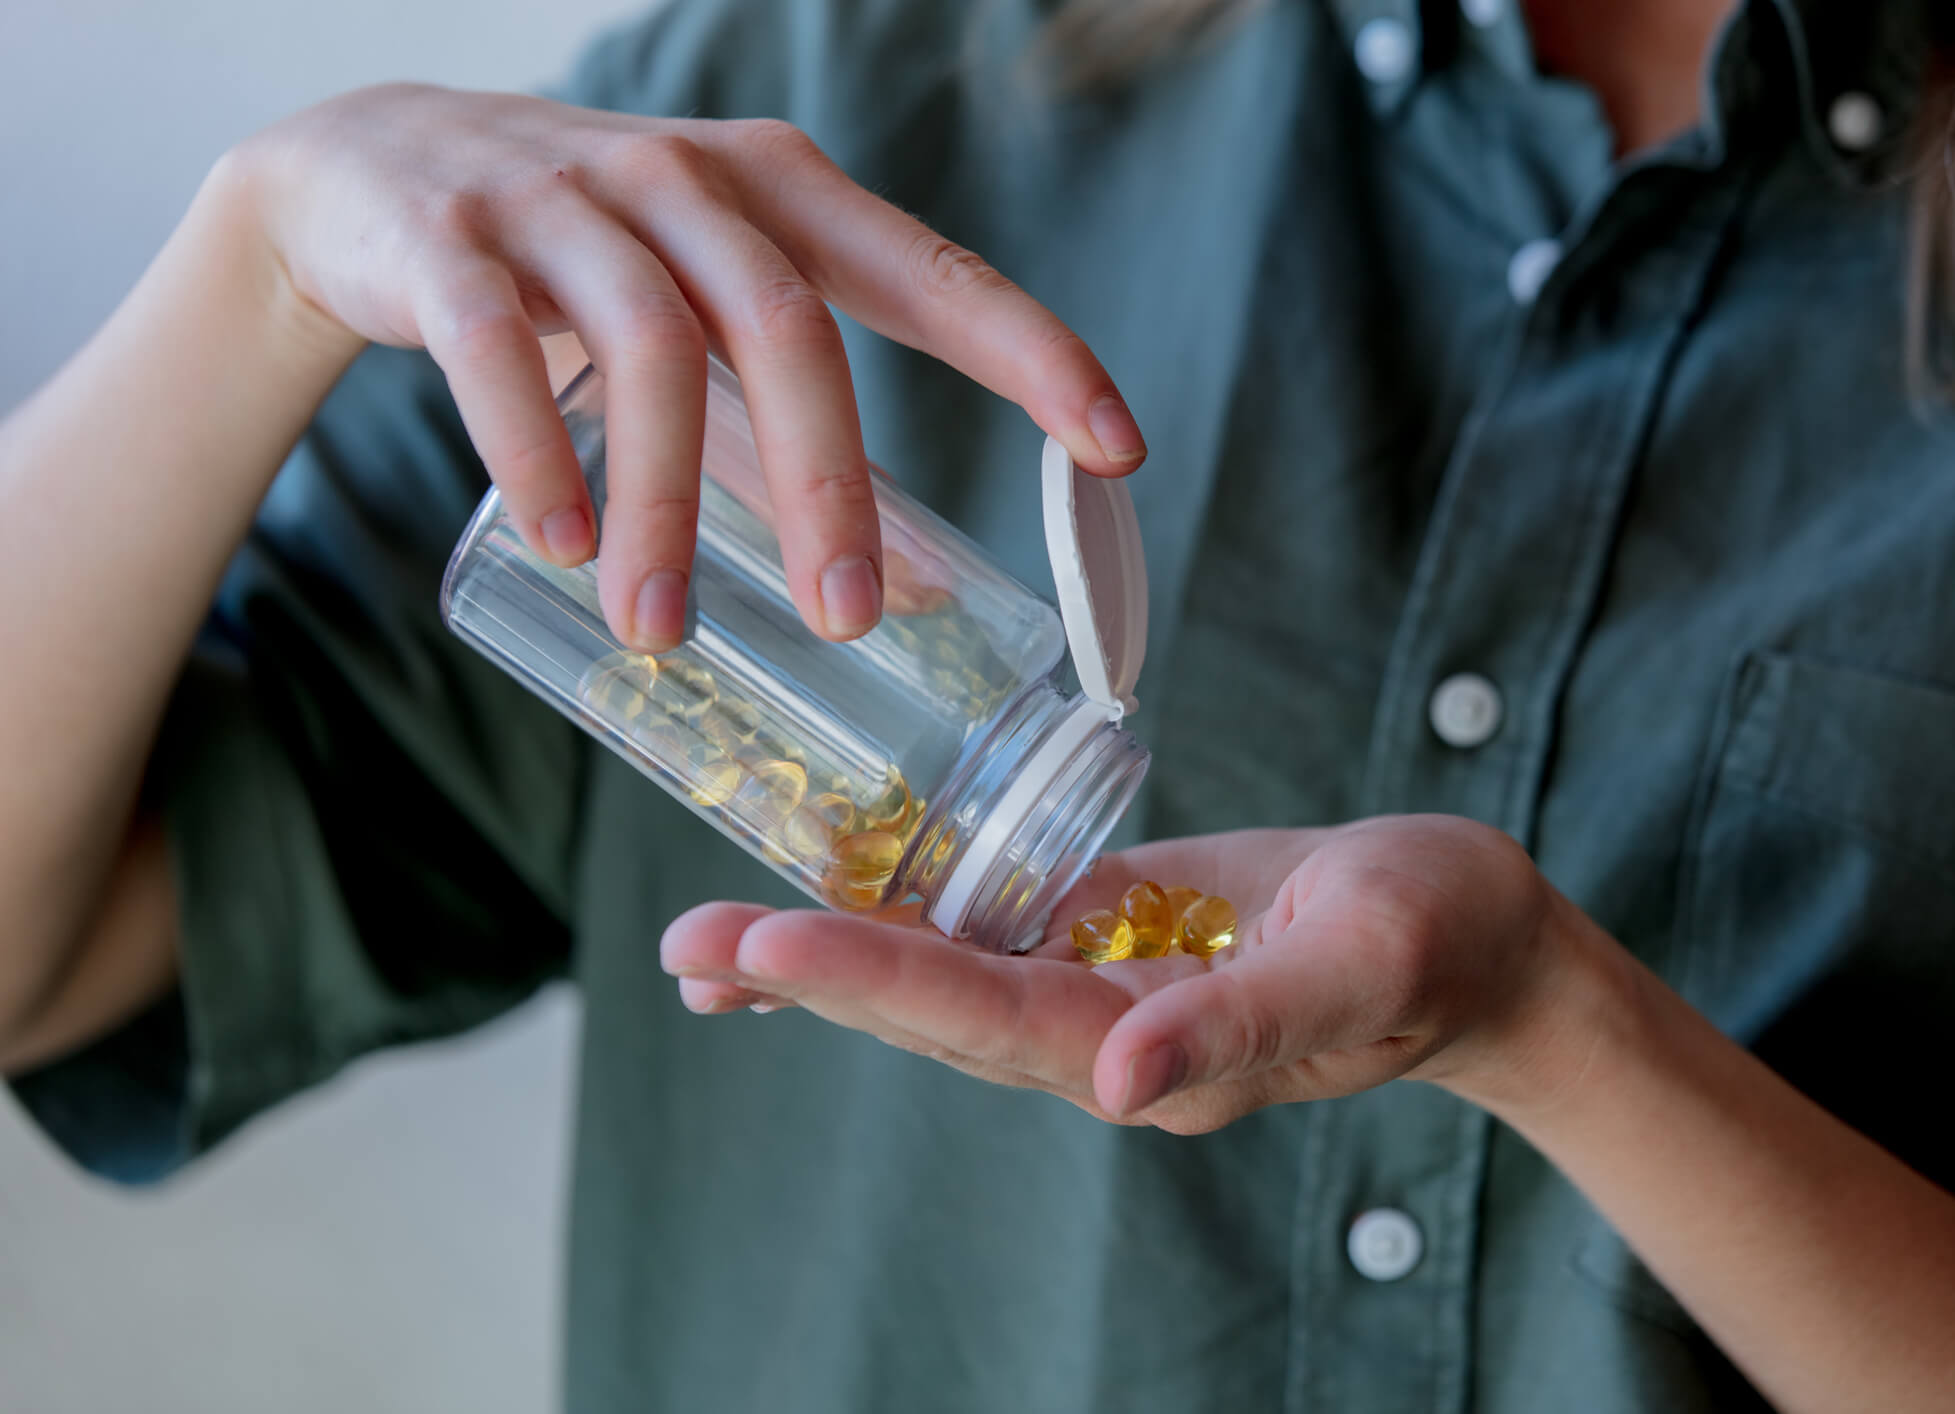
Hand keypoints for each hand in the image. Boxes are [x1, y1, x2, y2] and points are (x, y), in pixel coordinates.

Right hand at [216, 84, 1145, 647]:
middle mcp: (694, 181)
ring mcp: (570, 199)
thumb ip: (789, 425)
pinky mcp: (455, 238)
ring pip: (651, 350)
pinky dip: (538, 448)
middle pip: (792, 327)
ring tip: (664, 631)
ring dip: (668, 506)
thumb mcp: (708, 313)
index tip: (1114, 447)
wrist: (376, 176)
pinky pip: (504, 348)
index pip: (932, 273)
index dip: (1031, 353)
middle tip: (847, 622)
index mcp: (786, 196)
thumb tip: (908, 588)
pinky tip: (564, 542)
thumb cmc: (589, 264)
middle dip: (829, 485)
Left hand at [658, 817, 1604, 1129]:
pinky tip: (835, 909)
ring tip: (710, 952)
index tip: (762, 942)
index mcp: (1154, 1052)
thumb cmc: (1437, 936)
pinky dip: (905, 924)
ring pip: (945, 983)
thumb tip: (1117, 1085)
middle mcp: (1106, 1037)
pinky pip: (992, 936)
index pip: (984, 1017)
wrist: (1476, 936)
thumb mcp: (1357, 962)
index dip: (870, 978)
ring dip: (830, 964)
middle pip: (933, 1012)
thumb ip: (1241, 1023)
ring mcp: (1104, 991)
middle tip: (685, 947)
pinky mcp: (1113, 938)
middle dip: (808, 977)